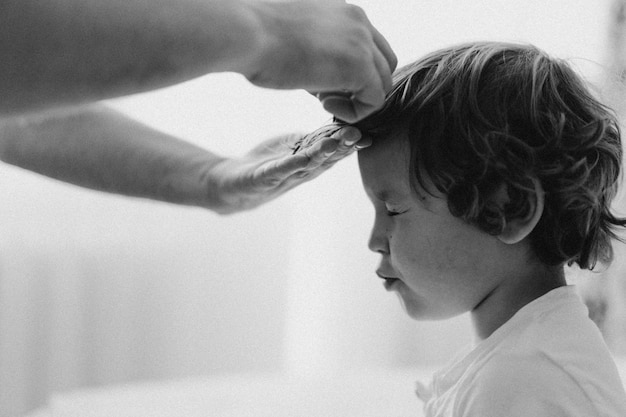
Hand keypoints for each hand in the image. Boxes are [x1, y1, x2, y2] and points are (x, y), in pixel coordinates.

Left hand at [207, 125, 370, 213]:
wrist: (236, 185)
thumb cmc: (269, 164)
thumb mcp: (295, 147)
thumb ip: (315, 138)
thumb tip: (338, 124)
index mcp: (312, 161)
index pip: (336, 150)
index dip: (353, 143)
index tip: (370, 133)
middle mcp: (303, 171)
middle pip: (327, 158)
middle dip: (344, 147)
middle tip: (360, 134)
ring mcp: (285, 176)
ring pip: (309, 164)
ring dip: (323, 154)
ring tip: (336, 142)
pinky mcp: (266, 178)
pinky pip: (281, 170)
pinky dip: (292, 164)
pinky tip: (302, 157)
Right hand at [245, 0, 396, 122]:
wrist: (245, 32)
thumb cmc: (254, 35)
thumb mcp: (292, 35)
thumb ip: (316, 50)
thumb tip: (320, 77)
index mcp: (342, 9)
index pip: (367, 43)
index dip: (351, 70)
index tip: (319, 78)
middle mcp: (358, 20)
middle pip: (383, 62)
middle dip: (361, 85)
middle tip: (326, 94)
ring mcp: (362, 42)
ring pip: (383, 81)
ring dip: (356, 99)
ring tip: (323, 100)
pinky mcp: (360, 66)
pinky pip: (376, 100)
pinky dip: (354, 111)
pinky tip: (325, 105)